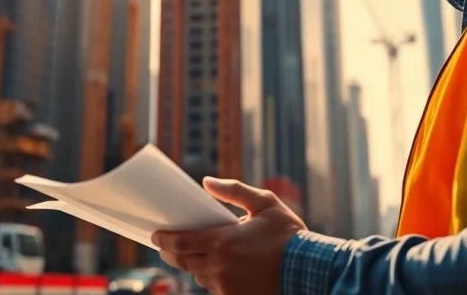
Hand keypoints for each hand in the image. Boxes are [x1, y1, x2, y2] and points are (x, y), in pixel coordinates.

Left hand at [152, 177, 306, 294]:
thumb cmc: (289, 235)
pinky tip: (213, 267)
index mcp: (223, 242)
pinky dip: (210, 277)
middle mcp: (220, 267)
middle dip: (170, 253)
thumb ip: (234, 191)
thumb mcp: (265, 203)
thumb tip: (207, 182)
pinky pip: (214, 288)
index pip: (180, 243)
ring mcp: (227, 286)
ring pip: (198, 276)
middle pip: (183, 261)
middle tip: (164, 245)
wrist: (310, 269)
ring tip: (189, 254)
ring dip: (190, 265)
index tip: (155, 235)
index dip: (163, 239)